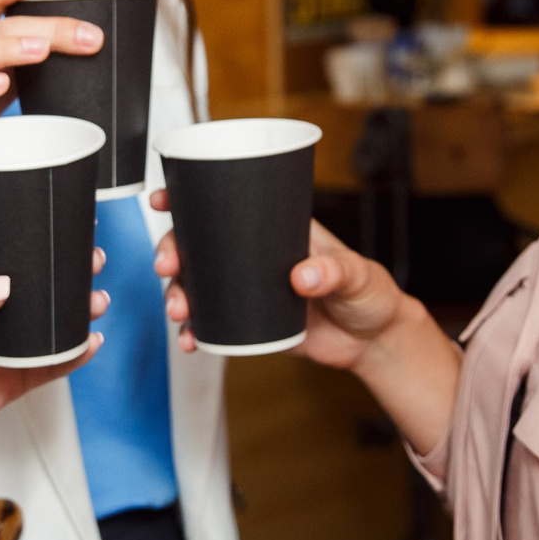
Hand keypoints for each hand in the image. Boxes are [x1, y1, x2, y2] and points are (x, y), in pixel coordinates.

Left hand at [0, 254, 105, 539]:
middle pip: (37, 293)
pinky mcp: (12, 382)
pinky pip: (51, 367)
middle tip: (92, 261)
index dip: (31, 246)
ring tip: (97, 300)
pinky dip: (74, 356)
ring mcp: (4, 351)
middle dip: (67, 276)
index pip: (3, 262)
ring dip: (77, 313)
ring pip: (50, 328)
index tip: (59, 227)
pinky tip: (92, 342)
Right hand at [150, 200, 411, 371]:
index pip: (228, 205)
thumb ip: (335, 272)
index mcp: (277, 229)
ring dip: (178, 294)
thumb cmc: (370, 293)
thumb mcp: (358, 275)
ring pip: (197, 285)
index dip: (189, 198)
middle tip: (168, 267)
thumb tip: (302, 275)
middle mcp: (254, 256)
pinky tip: (189, 339)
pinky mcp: (249, 324)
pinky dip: (194, 331)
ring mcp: (247, 290)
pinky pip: (211, 324)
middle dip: (172, 252)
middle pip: (198, 245)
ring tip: (178, 311)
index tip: (164, 198)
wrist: (374, 341)